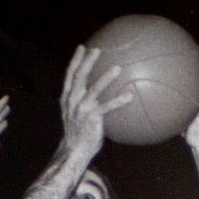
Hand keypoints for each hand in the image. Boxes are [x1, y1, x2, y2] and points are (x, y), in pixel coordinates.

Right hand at [60, 45, 132, 160]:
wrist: (74, 151)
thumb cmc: (80, 134)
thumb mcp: (78, 115)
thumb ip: (87, 101)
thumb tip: (101, 92)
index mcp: (68, 99)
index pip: (70, 75)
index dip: (75, 60)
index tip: (82, 47)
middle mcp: (72, 101)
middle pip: (79, 77)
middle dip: (87, 62)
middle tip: (97, 49)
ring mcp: (81, 110)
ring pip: (93, 89)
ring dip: (105, 78)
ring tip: (117, 68)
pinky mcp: (91, 119)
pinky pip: (107, 107)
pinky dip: (118, 101)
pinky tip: (130, 96)